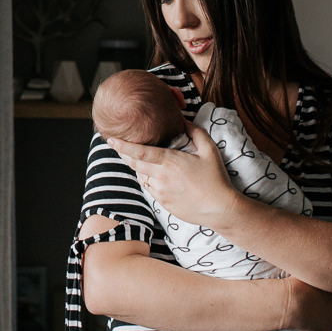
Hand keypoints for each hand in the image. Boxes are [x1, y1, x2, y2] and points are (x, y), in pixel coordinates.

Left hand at [106, 121, 239, 227]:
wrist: (220, 209)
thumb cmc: (216, 178)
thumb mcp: (210, 150)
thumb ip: (196, 132)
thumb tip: (184, 121)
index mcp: (170, 161)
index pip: (140, 152)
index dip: (123, 145)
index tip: (111, 139)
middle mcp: (161, 176)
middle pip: (134, 164)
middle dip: (124, 154)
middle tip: (118, 146)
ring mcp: (160, 191)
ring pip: (140, 176)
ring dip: (137, 167)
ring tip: (137, 159)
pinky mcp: (163, 203)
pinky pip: (149, 188)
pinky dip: (147, 179)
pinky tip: (152, 175)